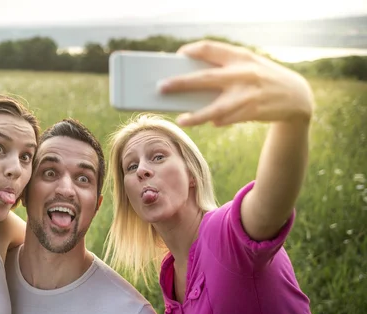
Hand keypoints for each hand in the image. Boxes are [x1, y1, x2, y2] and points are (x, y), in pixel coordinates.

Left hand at [158, 40, 313, 126]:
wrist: (296, 96)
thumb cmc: (263, 78)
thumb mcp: (249, 65)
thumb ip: (225, 67)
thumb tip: (191, 80)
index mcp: (241, 56)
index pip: (210, 48)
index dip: (191, 51)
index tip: (177, 55)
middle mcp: (243, 74)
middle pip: (204, 78)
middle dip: (180, 84)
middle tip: (161, 87)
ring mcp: (247, 95)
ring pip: (214, 109)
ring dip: (196, 116)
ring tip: (181, 120)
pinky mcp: (251, 112)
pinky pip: (226, 119)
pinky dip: (217, 121)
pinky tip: (210, 121)